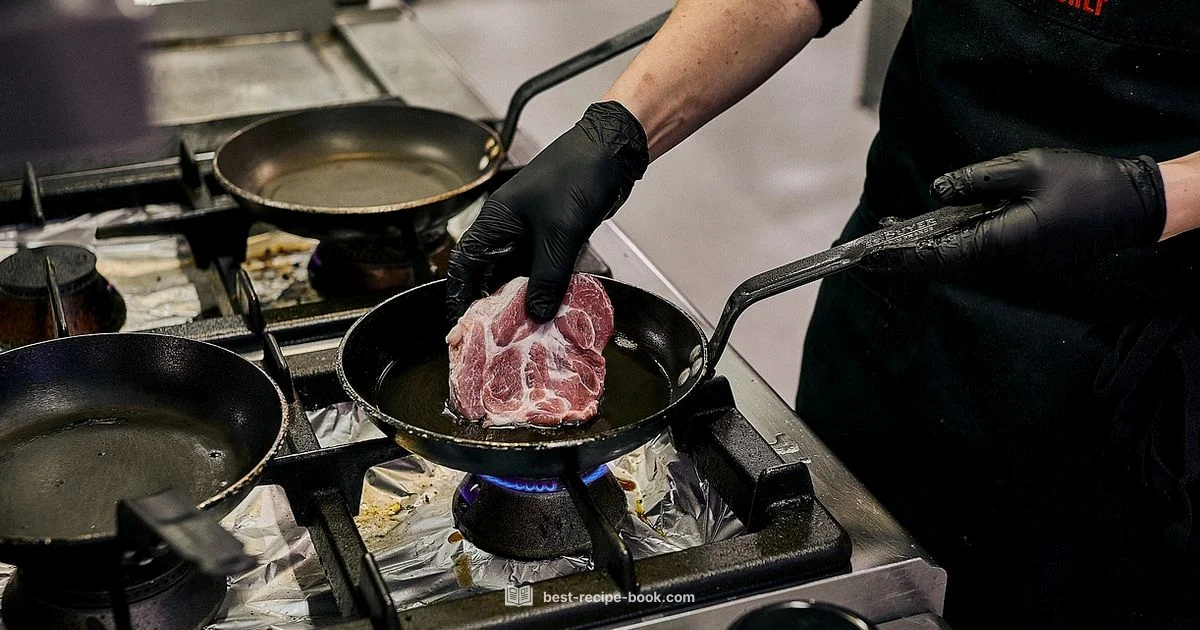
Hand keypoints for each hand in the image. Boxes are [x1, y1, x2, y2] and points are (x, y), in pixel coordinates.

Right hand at [447, 101, 648, 321]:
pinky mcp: (553, 239)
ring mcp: (531, 235)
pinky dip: (543, 291)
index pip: (464, 268)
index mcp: (494, 223)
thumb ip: (547, 278)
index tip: (460, 329)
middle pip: (490, 278)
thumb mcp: (559, 234)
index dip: (459, 300)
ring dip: (521, 302)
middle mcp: (507, 231)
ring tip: (523, 334)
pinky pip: (541, 272)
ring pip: (517, 277)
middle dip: (492, 309)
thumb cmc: (577, 177)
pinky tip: (550, 311)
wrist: (611, 151)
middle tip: (496, 341)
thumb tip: (535, 315)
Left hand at [865, 148, 1166, 277]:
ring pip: (955, 264)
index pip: (938, 254)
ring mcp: (1013, 262)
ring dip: (918, 257)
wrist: (1133, 207)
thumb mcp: (1027, 168)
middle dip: (899, 262)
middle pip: (940, 266)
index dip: (899, 256)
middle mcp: (1004, 260)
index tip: (867, 257)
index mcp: (1003, 241)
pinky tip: (926, 237)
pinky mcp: (1020, 257)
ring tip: (881, 248)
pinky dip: (943, 250)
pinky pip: (973, 257)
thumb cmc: (1085, 184)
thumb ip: (978, 180)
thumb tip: (935, 190)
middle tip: (860, 258)